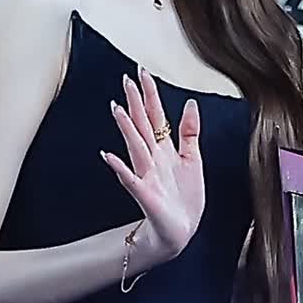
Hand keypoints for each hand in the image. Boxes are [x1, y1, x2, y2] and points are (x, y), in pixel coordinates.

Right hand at [103, 70, 203, 266]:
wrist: (182, 230)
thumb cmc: (184, 198)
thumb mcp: (193, 159)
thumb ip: (190, 132)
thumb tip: (190, 103)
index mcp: (164, 149)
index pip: (155, 116)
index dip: (150, 94)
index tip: (142, 73)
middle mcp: (153, 159)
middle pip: (142, 126)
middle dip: (135, 104)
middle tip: (126, 80)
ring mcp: (147, 176)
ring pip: (135, 147)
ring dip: (126, 128)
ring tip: (118, 109)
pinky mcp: (145, 195)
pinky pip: (130, 180)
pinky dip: (120, 168)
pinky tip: (109, 157)